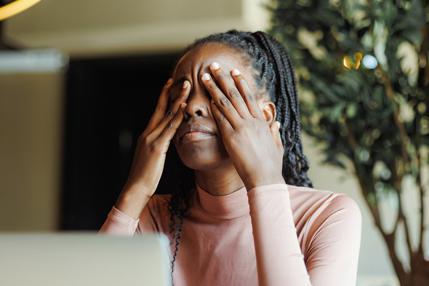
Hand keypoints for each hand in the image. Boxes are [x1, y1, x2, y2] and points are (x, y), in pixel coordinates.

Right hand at [122, 78, 189, 195]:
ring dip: (177, 99)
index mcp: (147, 135)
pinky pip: (169, 128)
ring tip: (186, 87)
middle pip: (161, 108)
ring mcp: (152, 139)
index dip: (164, 97)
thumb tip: (165, 140)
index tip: (170, 85)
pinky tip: (183, 107)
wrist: (135, 188)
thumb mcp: (151, 157)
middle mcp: (148, 133)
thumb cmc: (144, 176)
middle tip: (181, 79)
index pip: (157, 112)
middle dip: (171, 92)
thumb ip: (157, 146)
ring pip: (166, 115)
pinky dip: (176, 116)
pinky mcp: (157, 147)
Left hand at [201, 62, 284, 189]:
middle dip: (224, 79)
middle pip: (235, 95)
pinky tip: (206, 98)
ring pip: (225, 103)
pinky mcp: (231, 137)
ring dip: (214, 88)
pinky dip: (214, 107)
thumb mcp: (277, 146)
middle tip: (214, 66)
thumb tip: (276, 123)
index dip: (241, 83)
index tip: (234, 72)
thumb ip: (274, 133)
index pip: (249, 98)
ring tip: (204, 76)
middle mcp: (251, 121)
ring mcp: (241, 128)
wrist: (265, 179)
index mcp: (261, 122)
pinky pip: (221, 119)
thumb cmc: (271, 166)